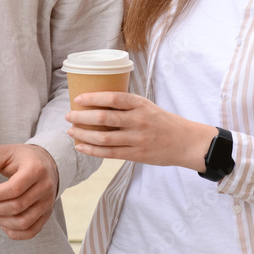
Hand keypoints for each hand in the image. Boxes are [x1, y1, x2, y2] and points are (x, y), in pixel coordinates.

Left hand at [0, 144, 59, 239]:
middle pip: (17, 207)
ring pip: (23, 222)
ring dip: (0, 220)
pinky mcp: (47, 214)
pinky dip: (13, 232)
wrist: (47, 163)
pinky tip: (1, 221)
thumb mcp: (5, 152)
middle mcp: (45, 187)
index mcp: (36, 169)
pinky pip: (30, 231)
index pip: (14, 188)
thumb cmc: (23, 157)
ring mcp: (47, 203)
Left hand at [66, 92, 217, 170]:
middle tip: (68, 115)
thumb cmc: (162, 121)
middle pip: (104, 118)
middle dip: (82, 117)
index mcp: (140, 104)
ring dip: (84, 134)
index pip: (112, 98)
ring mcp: (137, 139)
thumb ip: (126, 105)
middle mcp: (138, 120)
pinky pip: (110, 153)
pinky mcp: (136, 155)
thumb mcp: (147, 106)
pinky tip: (80, 146)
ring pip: (104, 138)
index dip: (93, 98)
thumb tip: (97, 102)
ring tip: (70, 131)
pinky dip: (92, 150)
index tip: (77, 99)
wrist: (185, 141)